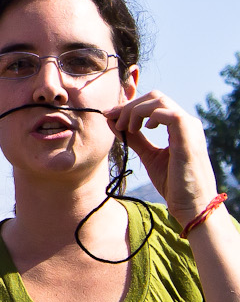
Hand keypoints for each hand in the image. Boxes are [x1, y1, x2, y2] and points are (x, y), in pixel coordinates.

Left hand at [108, 91, 221, 226]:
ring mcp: (189, 127)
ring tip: (125, 129)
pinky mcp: (188, 135)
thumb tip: (115, 123)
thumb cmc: (175, 184)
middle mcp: (187, 122)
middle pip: (154, 97)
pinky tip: (139, 130)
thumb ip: (135, 139)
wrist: (192, 204)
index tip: (109, 115)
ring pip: (158, 100)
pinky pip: (167, 113)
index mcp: (180, 126)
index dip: (129, 106)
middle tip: (113, 121)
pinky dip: (147, 117)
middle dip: (128, 106)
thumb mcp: (150, 156)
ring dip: (134, 111)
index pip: (153, 103)